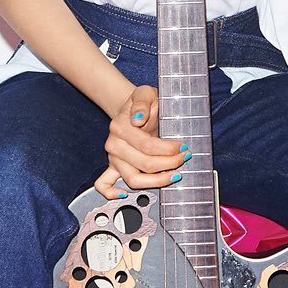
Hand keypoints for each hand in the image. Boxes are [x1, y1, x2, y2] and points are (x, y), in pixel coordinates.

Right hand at [93, 84, 191, 198]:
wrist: (133, 109)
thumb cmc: (143, 103)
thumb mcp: (145, 93)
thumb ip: (142, 102)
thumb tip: (139, 118)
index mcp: (120, 126)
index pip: (147, 145)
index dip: (168, 149)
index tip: (183, 147)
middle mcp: (114, 144)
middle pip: (144, 164)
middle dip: (168, 163)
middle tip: (184, 158)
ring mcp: (113, 158)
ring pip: (132, 179)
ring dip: (155, 181)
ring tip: (174, 175)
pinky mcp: (112, 167)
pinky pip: (103, 184)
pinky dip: (110, 192)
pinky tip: (124, 194)